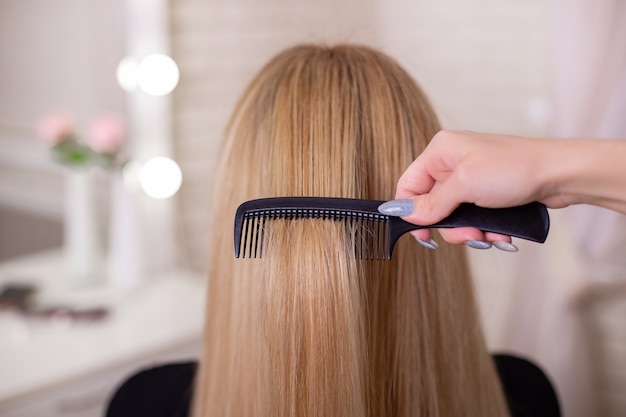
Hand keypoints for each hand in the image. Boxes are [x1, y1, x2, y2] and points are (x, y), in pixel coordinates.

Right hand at [382, 130, 563, 249]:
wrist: (560, 174)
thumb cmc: (514, 169)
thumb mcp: (466, 186)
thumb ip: (432, 203)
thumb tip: (403, 215)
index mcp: (440, 152)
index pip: (407, 185)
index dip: (410, 212)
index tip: (421, 234)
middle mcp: (451, 163)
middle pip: (430, 206)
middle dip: (449, 226)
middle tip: (468, 235)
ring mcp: (469, 178)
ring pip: (452, 216)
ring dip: (469, 231)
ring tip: (489, 235)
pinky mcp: (485, 192)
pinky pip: (472, 218)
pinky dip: (484, 229)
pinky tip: (499, 233)